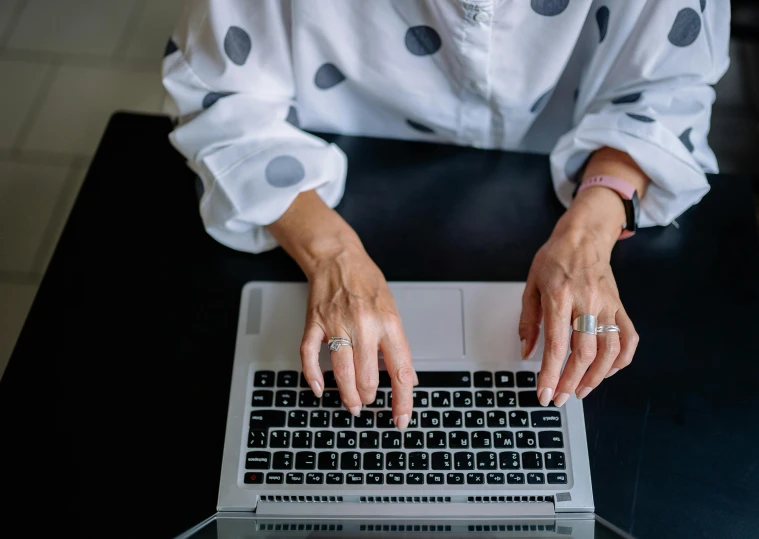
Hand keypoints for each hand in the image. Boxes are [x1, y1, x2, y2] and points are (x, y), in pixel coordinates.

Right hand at [300, 244, 415, 428]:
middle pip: (367, 377)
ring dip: (348, 395)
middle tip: (369, 400)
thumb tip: (408, 379)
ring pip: (342, 372)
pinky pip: (309, 356)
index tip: (401, 419)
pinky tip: (320, 389)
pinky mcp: (315, 323)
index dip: (403, 400)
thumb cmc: (367, 283)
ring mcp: (337, 324)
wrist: (338, 257)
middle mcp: (365, 325)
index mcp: (389, 323)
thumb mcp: (393, 310)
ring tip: (353, 403)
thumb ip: (398, 345)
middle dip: (369, 397)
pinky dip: (313, 376)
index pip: (400, 370)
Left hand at [519, 187, 639, 406]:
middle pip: (583, 353)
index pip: (556, 345)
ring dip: (596, 377)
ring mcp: (607, 305)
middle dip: (570, 381)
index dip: (550, 374)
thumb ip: (528, 320)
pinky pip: (629, 338)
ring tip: (581, 390)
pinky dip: (621, 360)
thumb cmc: (554, 259)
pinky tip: (608, 371)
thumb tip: (526, 352)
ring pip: (609, 350)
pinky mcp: (621, 306)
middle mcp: (586, 302)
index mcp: (559, 297)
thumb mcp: (531, 285)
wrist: (584, 236)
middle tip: (560, 397)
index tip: (544, 394)